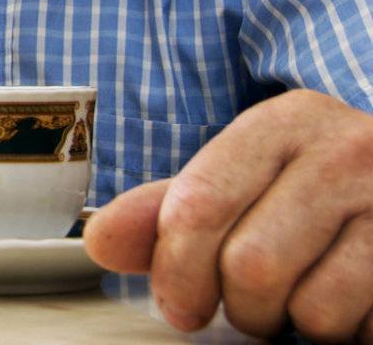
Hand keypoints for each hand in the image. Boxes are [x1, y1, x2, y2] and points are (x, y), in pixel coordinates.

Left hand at [84, 90, 372, 341]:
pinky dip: (348, 333)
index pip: (201, 204)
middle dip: (239, 305)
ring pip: (313, 308)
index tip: (179, 303)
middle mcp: (346, 152)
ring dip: (295, 325)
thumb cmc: (314, 188)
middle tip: (250, 304)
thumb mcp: (244, 179)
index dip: (176, 269)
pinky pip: (364, 327)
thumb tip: (100, 241)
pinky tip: (349, 300)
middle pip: (251, 265)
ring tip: (304, 297)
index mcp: (285, 123)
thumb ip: (170, 210)